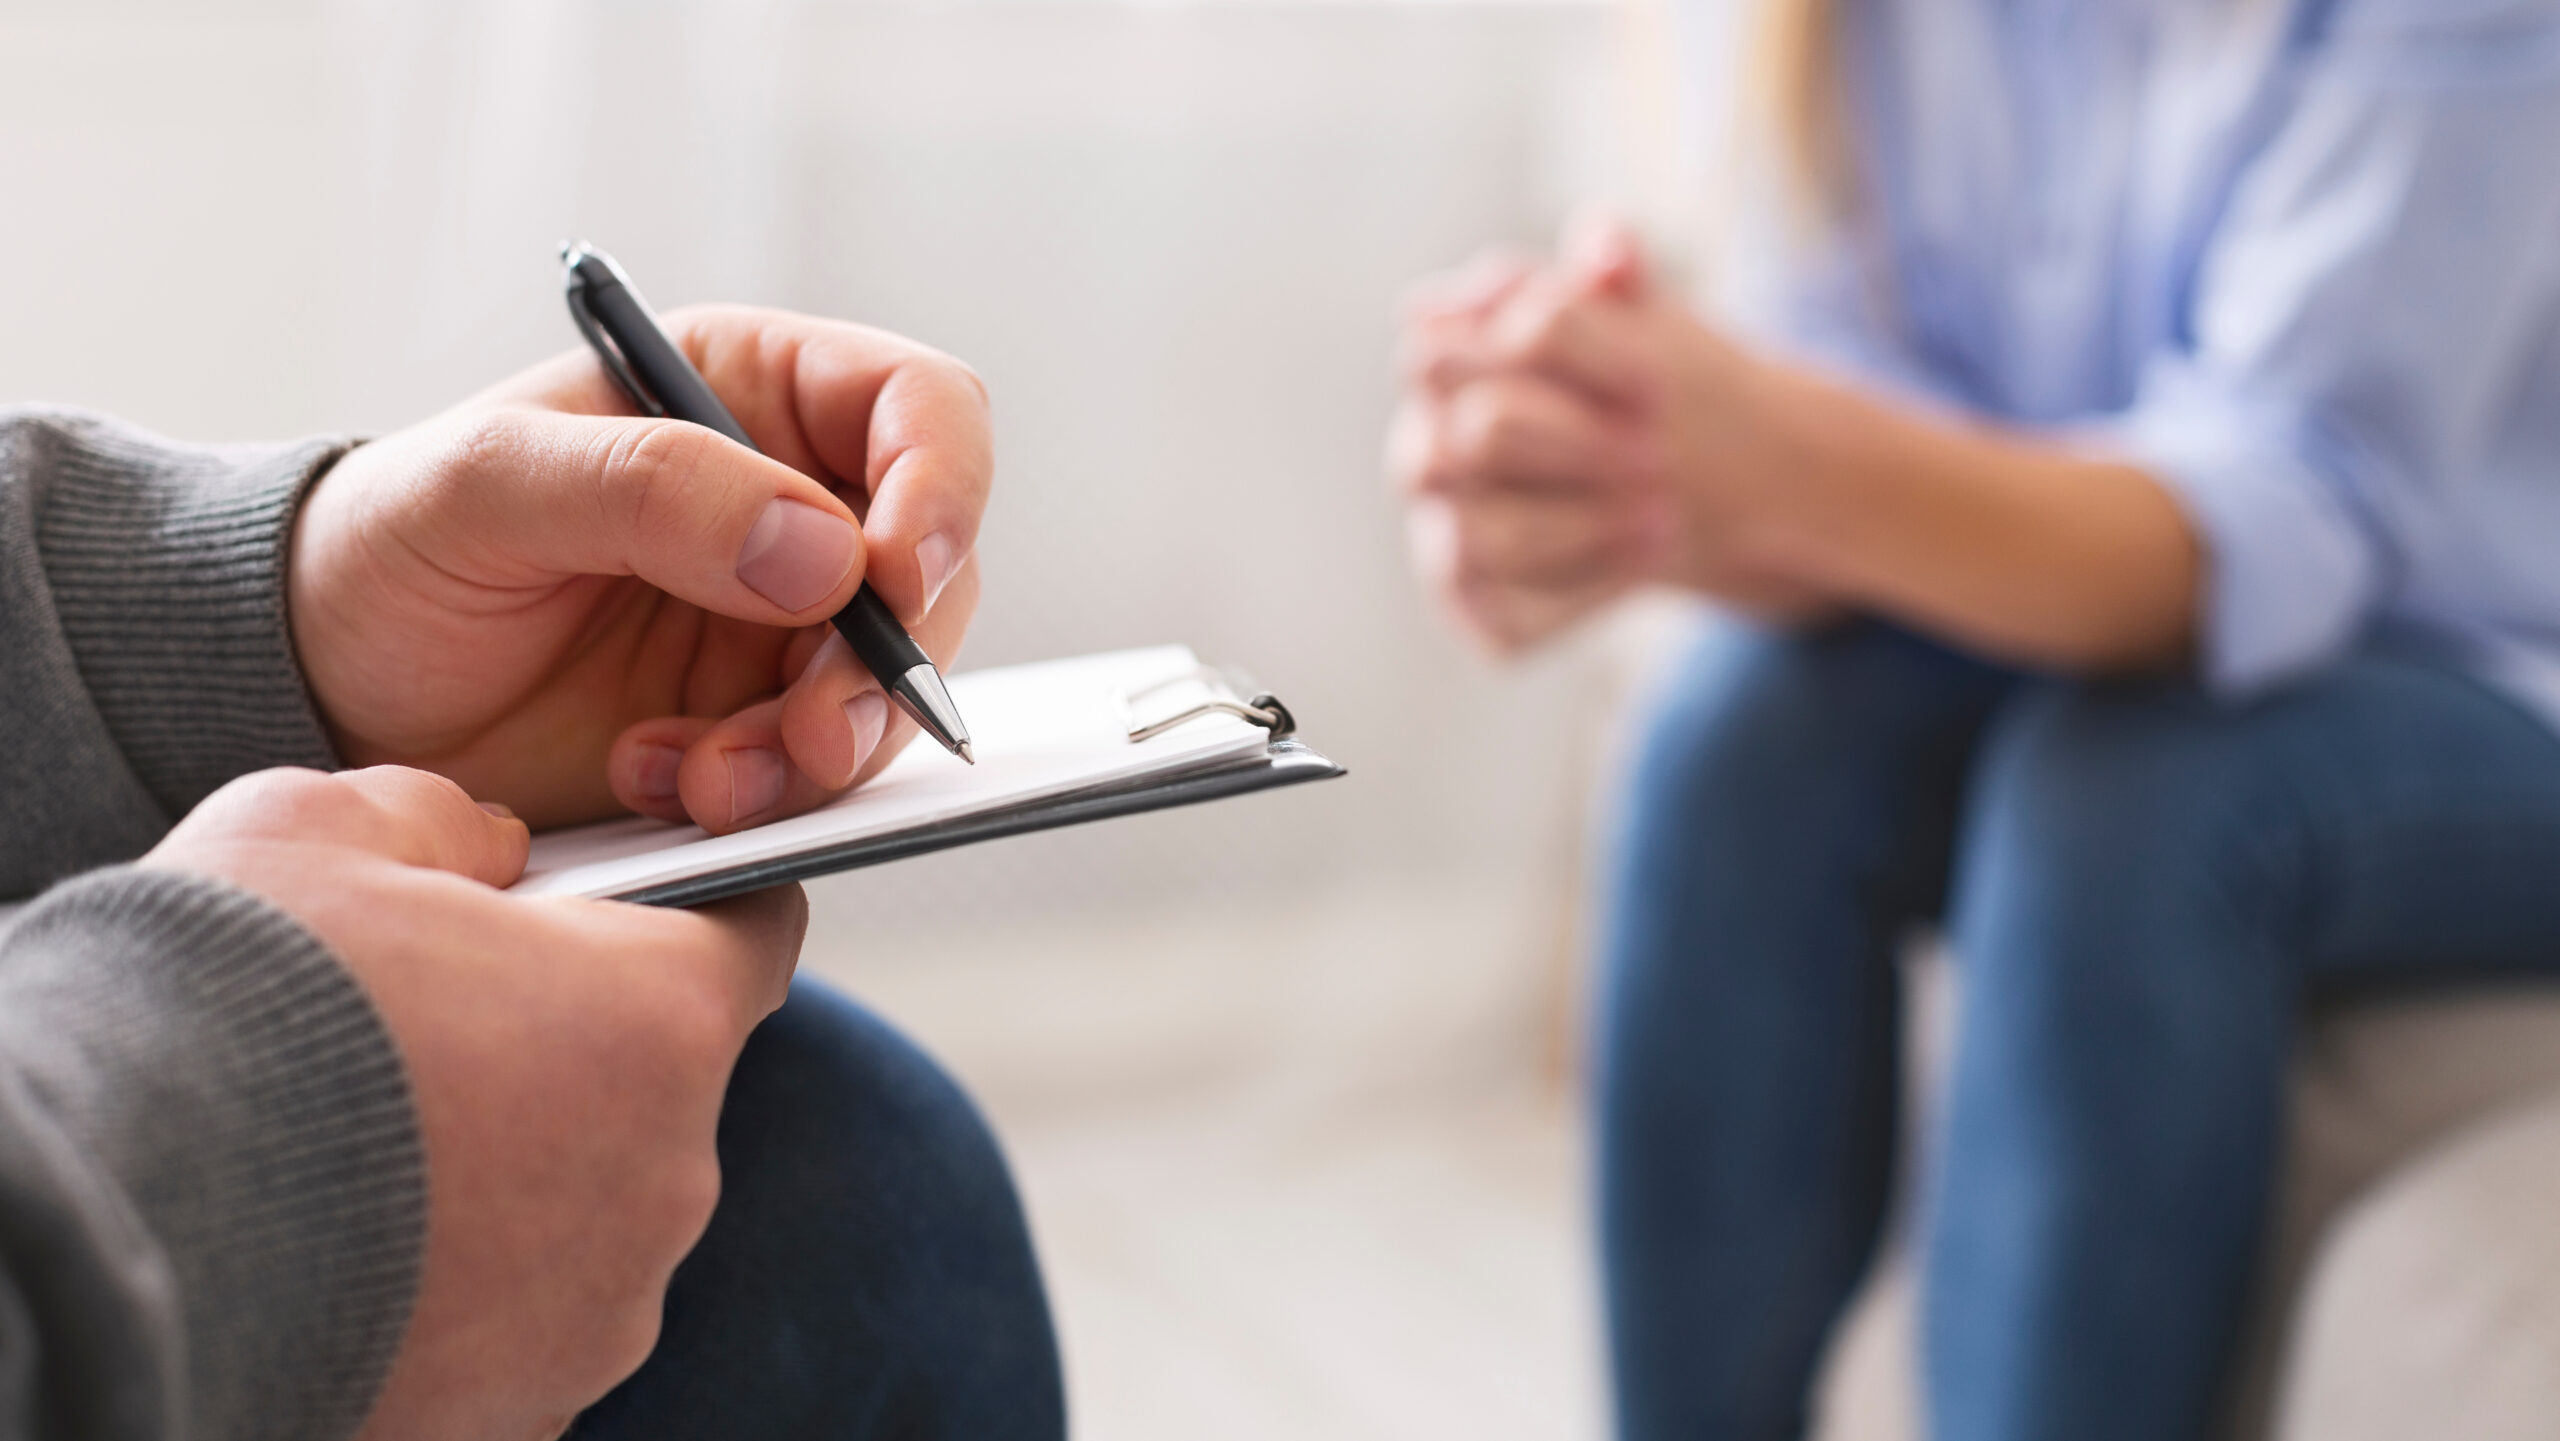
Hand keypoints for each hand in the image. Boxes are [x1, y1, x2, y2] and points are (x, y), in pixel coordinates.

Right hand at [141, 765, 803, 1439]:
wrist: (94, 1224)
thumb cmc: (220, 1006)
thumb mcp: (321, 829)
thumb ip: (445, 821)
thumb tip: (488, 849)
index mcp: (658, 1021)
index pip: (751, 937)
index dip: (694, 910)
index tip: (634, 908)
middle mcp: (666, 1179)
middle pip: (658, 1083)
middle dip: (570, 1048)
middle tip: (437, 1033)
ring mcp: (602, 1310)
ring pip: (590, 1210)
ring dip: (517, 1175)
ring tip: (372, 1153)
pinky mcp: (527, 1408)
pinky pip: (526, 1319)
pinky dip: (465, 1285)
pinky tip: (362, 1251)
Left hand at [291, 306, 988, 833]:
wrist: (325, 694)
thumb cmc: (388, 548)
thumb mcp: (488, 484)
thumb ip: (650, 487)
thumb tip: (825, 548)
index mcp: (746, 394)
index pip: (918, 411)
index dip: (941, 486)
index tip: (898, 576)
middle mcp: (789, 506)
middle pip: (934, 570)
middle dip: (884, 665)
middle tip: (808, 735)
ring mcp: (781, 627)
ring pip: (890, 687)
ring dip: (822, 750)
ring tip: (705, 780)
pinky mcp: (757, 729)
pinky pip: (822, 770)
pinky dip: (766, 796)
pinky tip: (663, 787)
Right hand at [1389, 222, 1835, 651]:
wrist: (1676, 473)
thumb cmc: (1631, 382)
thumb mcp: (1634, 313)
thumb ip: (1616, 271)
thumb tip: (1605, 249)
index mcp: (1441, 363)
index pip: (1468, 345)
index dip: (1570, 361)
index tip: (1660, 382)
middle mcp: (1424, 450)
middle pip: (1479, 436)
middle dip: (1579, 444)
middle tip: (1661, 451)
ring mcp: (1443, 530)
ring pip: (1486, 537)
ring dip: (1586, 526)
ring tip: (1666, 514)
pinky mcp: (1475, 606)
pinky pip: (1513, 616)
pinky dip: (1587, 590)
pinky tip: (1646, 561)